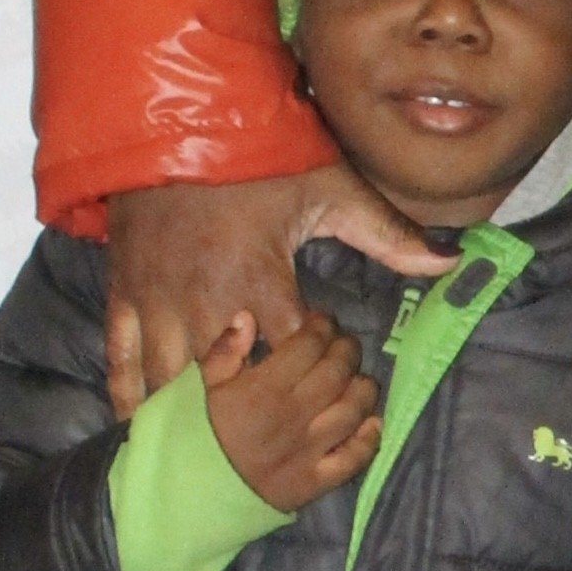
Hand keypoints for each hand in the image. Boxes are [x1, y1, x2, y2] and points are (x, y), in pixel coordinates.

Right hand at [104, 168, 448, 418]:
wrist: (171, 120)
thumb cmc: (257, 156)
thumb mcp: (330, 188)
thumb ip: (389, 234)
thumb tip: (450, 264)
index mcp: (261, 282)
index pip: (295, 358)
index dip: (316, 377)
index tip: (331, 379)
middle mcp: (207, 304)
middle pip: (228, 388)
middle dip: (250, 414)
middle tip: (273, 432)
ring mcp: (158, 303)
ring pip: (170, 384)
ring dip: (191, 418)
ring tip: (209, 450)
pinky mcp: (123, 295)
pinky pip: (121, 358)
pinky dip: (128, 396)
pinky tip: (139, 427)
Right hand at [196, 307, 381, 513]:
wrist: (189, 494)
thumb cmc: (196, 435)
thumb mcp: (201, 387)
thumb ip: (224, 351)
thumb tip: (248, 318)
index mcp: (263, 389)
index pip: (309, 345)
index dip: (322, 326)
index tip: (323, 321)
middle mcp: (292, 416)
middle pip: (338, 371)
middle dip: (347, 349)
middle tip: (344, 344)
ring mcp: (307, 451)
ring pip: (353, 409)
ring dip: (363, 387)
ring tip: (357, 378)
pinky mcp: (314, 482)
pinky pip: (354, 457)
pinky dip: (369, 437)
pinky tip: (371, 421)